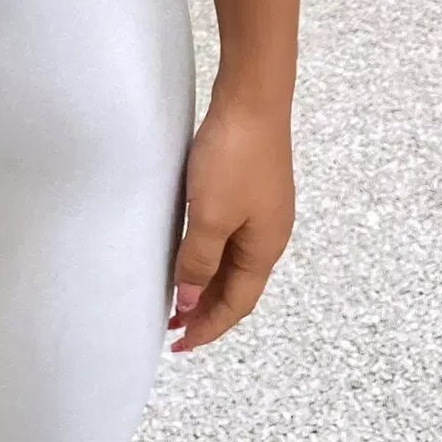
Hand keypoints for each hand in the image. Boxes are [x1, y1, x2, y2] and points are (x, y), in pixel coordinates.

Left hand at [168, 82, 294, 351]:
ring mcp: (262, 207)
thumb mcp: (209, 216)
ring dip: (206, 279)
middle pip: (237, 285)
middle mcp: (269, 233)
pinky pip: (229, 233)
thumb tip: (189, 301)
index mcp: (264, 249)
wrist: (252, 98)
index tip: (178, 343)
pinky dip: (209, 250)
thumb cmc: (234, 158)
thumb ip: (198, 261)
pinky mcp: (250, 183)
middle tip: (171, 322)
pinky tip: (190, 244)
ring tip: (176, 290)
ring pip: (232, 259)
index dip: (208, 326)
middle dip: (206, 307)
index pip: (236, 304)